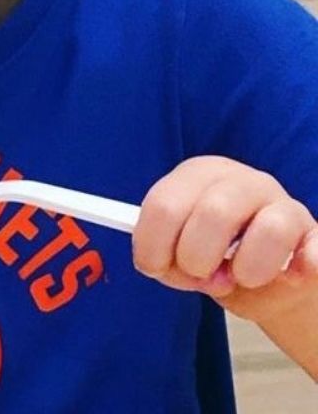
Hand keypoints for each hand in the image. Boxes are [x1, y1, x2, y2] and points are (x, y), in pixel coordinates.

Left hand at [132, 156, 317, 322]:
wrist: (267, 280)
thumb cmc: (214, 259)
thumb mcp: (177, 255)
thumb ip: (166, 259)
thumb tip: (177, 268)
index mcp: (198, 175)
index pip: (164, 205)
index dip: (154, 247)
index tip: (157, 268)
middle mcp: (241, 180)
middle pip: (214, 213)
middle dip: (197, 260)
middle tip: (201, 277)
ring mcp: (282, 203)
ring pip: (269, 228)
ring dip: (247, 269)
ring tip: (242, 279)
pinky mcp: (313, 232)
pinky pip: (316, 245)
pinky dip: (303, 266)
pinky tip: (289, 277)